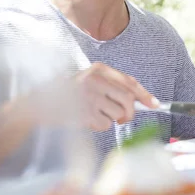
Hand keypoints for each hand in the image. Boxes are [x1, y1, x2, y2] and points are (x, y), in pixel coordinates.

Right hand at [27, 63, 157, 131]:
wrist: (39, 103)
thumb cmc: (70, 94)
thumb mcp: (91, 82)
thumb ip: (112, 87)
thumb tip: (140, 102)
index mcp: (99, 69)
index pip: (129, 82)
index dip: (144, 95)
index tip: (155, 105)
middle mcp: (94, 80)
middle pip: (128, 100)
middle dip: (129, 112)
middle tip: (123, 118)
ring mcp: (88, 96)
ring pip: (118, 114)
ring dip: (112, 119)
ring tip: (96, 114)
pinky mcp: (83, 112)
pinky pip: (105, 124)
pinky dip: (99, 126)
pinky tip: (86, 119)